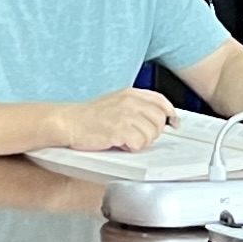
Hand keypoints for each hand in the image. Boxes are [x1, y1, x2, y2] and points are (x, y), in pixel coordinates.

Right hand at [59, 88, 173, 152]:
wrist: (69, 122)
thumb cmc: (89, 116)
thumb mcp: (116, 102)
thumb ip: (136, 107)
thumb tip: (160, 117)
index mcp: (131, 93)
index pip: (161, 101)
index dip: (170, 113)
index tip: (173, 122)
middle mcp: (131, 102)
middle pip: (159, 120)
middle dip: (152, 132)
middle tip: (137, 137)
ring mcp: (126, 115)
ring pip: (151, 134)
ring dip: (141, 142)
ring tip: (125, 140)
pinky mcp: (120, 130)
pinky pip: (139, 143)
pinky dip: (132, 147)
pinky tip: (120, 144)